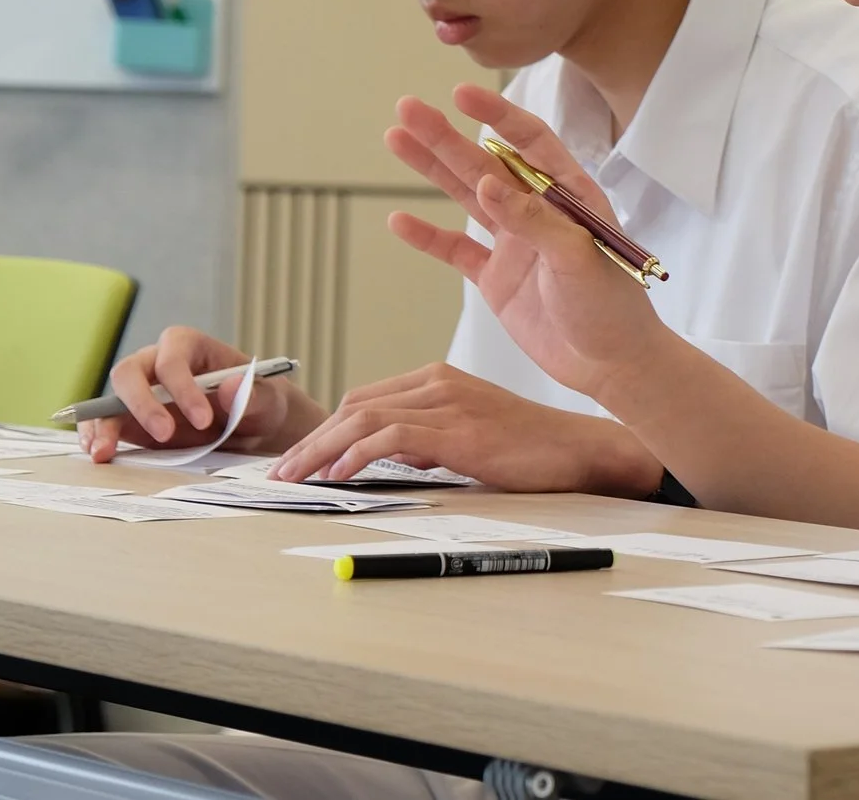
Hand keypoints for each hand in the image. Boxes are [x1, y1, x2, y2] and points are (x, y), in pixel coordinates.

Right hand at [79, 326, 321, 461]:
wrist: (253, 428)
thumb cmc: (260, 404)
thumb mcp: (269, 400)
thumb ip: (254, 396)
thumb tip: (232, 386)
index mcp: (190, 346)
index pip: (173, 358)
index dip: (183, 387)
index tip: (205, 419)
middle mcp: (157, 363)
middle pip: (130, 371)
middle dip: (142, 403)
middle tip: (166, 435)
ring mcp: (140, 393)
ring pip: (109, 399)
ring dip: (103, 424)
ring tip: (104, 452)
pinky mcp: (131, 421)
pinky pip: (105, 424)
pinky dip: (97, 436)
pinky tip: (99, 454)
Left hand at [265, 362, 665, 495]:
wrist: (579, 449)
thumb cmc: (531, 448)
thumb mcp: (470, 437)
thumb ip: (430, 439)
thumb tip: (392, 457)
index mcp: (438, 379)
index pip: (363, 399)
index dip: (325, 429)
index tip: (299, 460)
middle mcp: (437, 382)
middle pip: (354, 405)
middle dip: (310, 441)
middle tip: (280, 473)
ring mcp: (446, 402)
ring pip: (362, 418)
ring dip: (318, 450)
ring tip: (292, 478)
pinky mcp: (456, 428)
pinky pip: (390, 437)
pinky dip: (355, 456)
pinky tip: (337, 476)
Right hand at [384, 85, 667, 401]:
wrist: (614, 365)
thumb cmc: (614, 307)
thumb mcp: (579, 257)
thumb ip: (533, 221)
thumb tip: (486, 183)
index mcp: (570, 195)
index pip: (530, 142)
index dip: (497, 115)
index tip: (461, 94)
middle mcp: (539, 211)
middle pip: (485, 162)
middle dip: (446, 136)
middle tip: (407, 108)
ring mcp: (515, 244)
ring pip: (465, 197)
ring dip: (432, 169)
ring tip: (396, 138)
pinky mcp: (498, 279)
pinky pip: (456, 250)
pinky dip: (428, 237)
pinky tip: (398, 219)